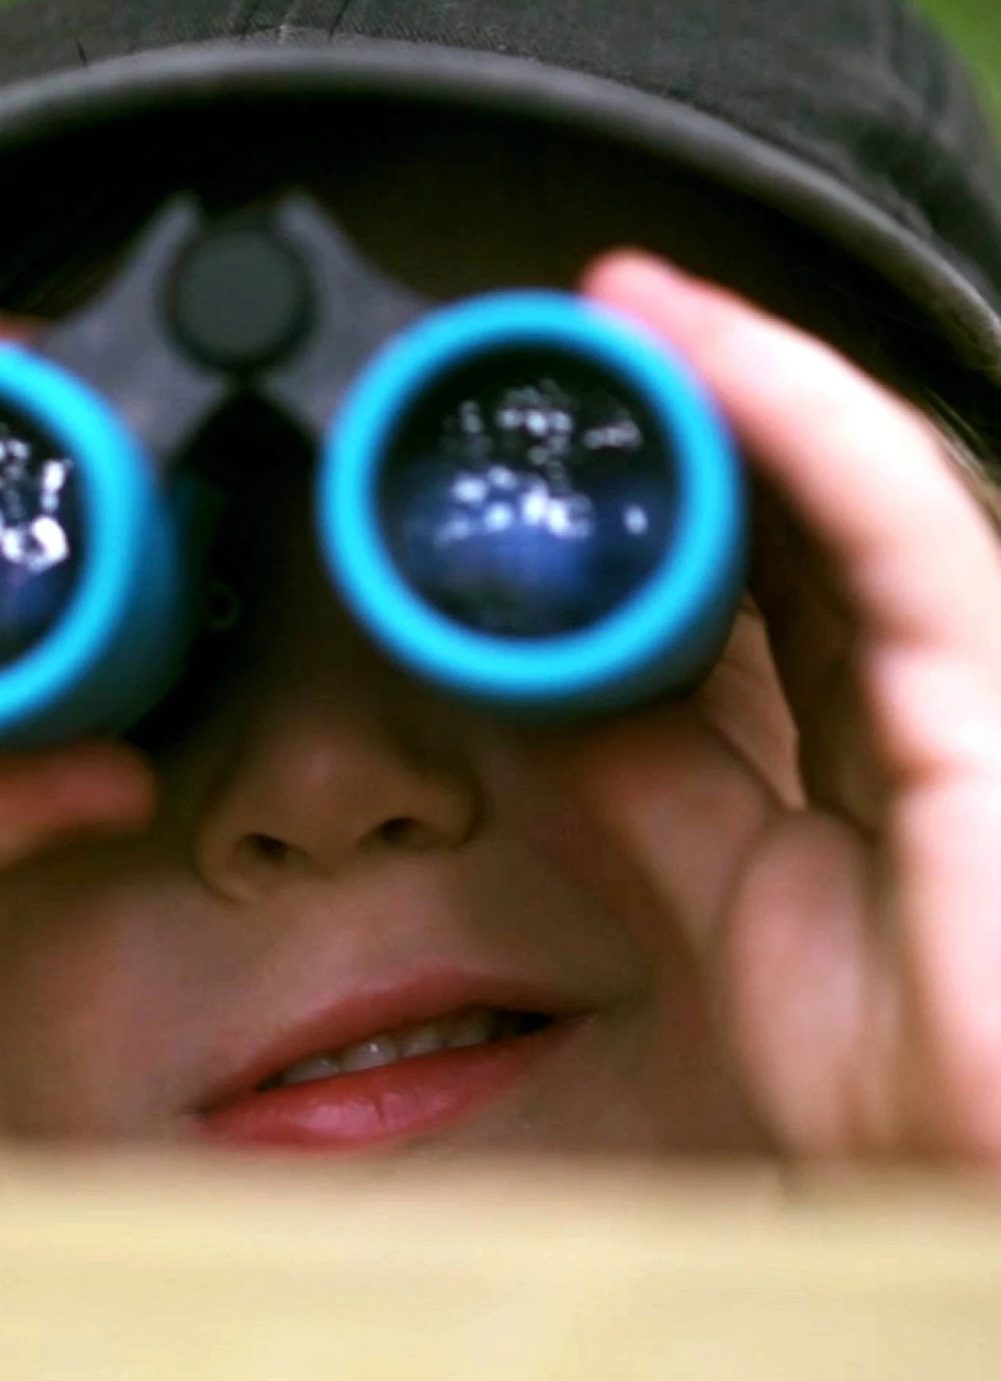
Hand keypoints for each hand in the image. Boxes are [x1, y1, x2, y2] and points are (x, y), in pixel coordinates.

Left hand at [573, 252, 1000, 1160]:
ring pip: (864, 482)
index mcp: (882, 723)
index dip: (699, 462)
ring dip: (746, 375)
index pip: (787, 555)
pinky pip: (902, 529)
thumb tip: (534, 679)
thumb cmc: (895, 1061)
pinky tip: (710, 354)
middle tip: (600, 314)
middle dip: (710, 393)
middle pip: (821, 498)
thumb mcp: (719, 891)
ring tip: (634, 300)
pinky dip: (804, 426)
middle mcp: (941, 676)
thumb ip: (644, 781)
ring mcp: (983, 677)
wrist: (976, 1187)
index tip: (597, 396)